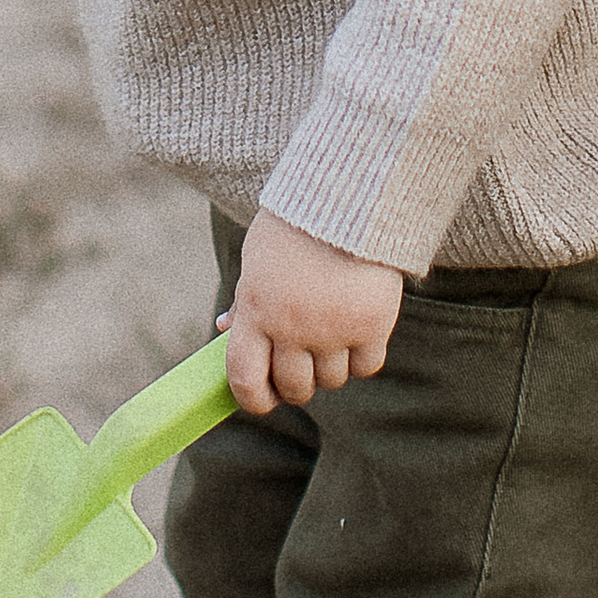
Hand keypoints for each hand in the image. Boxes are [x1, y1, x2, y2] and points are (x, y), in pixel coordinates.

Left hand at [222, 210, 402, 414]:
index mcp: (255, 311)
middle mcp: (292, 328)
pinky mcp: (372, 326)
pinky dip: (362, 359)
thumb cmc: (294, 226)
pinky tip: (357, 333)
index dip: (252, 401)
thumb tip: (225, 330)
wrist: (346, 197)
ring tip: (331, 336)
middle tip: (300, 363)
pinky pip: (366, 367)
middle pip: (294, 388)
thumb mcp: (257, 260)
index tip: (262, 400)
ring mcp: (333, 330)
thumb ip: (245, 300)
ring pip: (332, 381)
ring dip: (330, 368)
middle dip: (295, 383)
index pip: (245, 380)